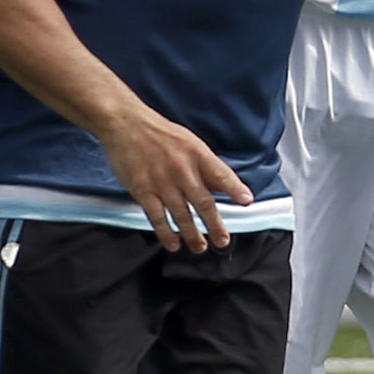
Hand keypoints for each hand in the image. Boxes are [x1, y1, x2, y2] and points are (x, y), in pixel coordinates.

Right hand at [96, 104, 252, 251]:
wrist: (127, 126)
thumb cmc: (161, 135)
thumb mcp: (191, 143)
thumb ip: (207, 166)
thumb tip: (225, 187)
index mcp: (198, 155)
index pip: (221, 174)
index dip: (235, 189)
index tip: (246, 202)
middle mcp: (182, 170)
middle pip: (203, 202)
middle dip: (215, 225)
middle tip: (223, 241)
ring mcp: (162, 182)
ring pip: (181, 214)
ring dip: (192, 234)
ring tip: (200, 247)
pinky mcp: (143, 190)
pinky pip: (157, 217)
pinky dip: (166, 233)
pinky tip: (173, 244)